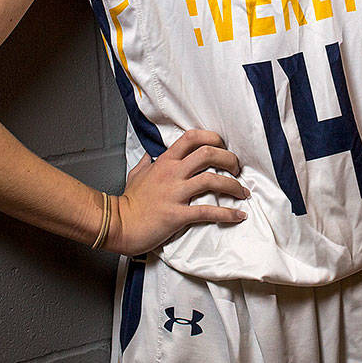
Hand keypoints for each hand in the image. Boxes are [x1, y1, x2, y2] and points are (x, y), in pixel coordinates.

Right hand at [105, 129, 249, 255]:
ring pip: (212, 180)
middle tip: (237, 169)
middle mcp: (172, 173)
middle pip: (208, 154)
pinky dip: (227, 213)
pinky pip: (207, 211)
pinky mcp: (177, 214)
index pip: (192, 138)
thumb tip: (148, 156)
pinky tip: (238, 215)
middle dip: (229, 159)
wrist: (118, 224)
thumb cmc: (128, 202)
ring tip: (243, 192)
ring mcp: (175, 193)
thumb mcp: (135, 175)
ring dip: (233, 186)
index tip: (223, 146)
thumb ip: (145, 164)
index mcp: (165, 162)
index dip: (212, 137)